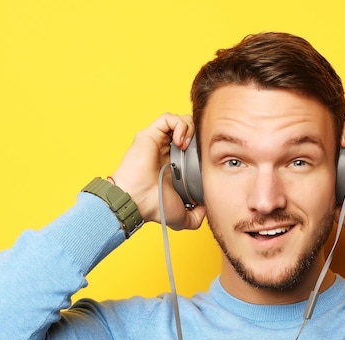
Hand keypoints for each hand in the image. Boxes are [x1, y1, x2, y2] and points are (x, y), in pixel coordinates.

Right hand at [109, 113, 205, 230]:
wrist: (138, 201)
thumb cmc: (155, 207)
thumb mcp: (183, 217)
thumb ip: (197, 216)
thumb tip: (207, 209)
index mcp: (175, 165)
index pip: (193, 146)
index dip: (202, 148)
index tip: (206, 159)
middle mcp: (166, 151)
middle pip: (188, 130)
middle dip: (198, 135)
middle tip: (198, 150)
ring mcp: (158, 141)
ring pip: (180, 121)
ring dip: (189, 129)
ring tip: (187, 145)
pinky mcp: (150, 134)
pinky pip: (167, 118)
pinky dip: (179, 125)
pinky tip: (181, 141)